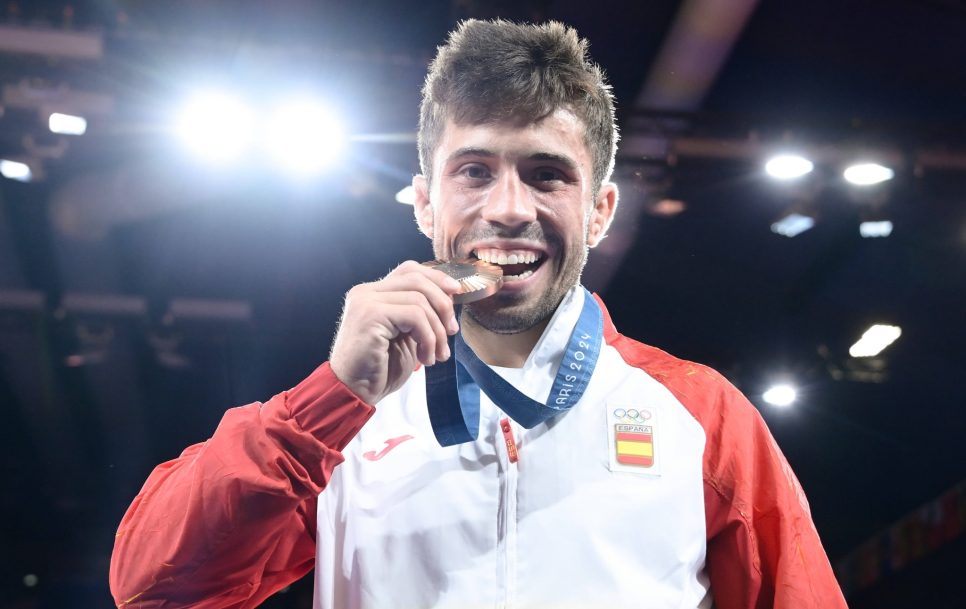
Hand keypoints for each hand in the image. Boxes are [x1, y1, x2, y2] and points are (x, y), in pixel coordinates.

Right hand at [329, 261, 461, 404]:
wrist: (354, 393)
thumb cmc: (380, 369)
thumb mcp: (406, 335)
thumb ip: (420, 314)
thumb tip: (450, 295)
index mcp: (373, 293)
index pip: (410, 270)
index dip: (437, 278)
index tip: (457, 293)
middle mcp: (366, 292)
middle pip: (417, 280)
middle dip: (443, 305)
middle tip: (451, 332)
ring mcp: (366, 301)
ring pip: (420, 300)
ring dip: (437, 331)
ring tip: (437, 354)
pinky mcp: (370, 315)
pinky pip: (415, 316)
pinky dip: (428, 338)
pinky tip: (425, 358)